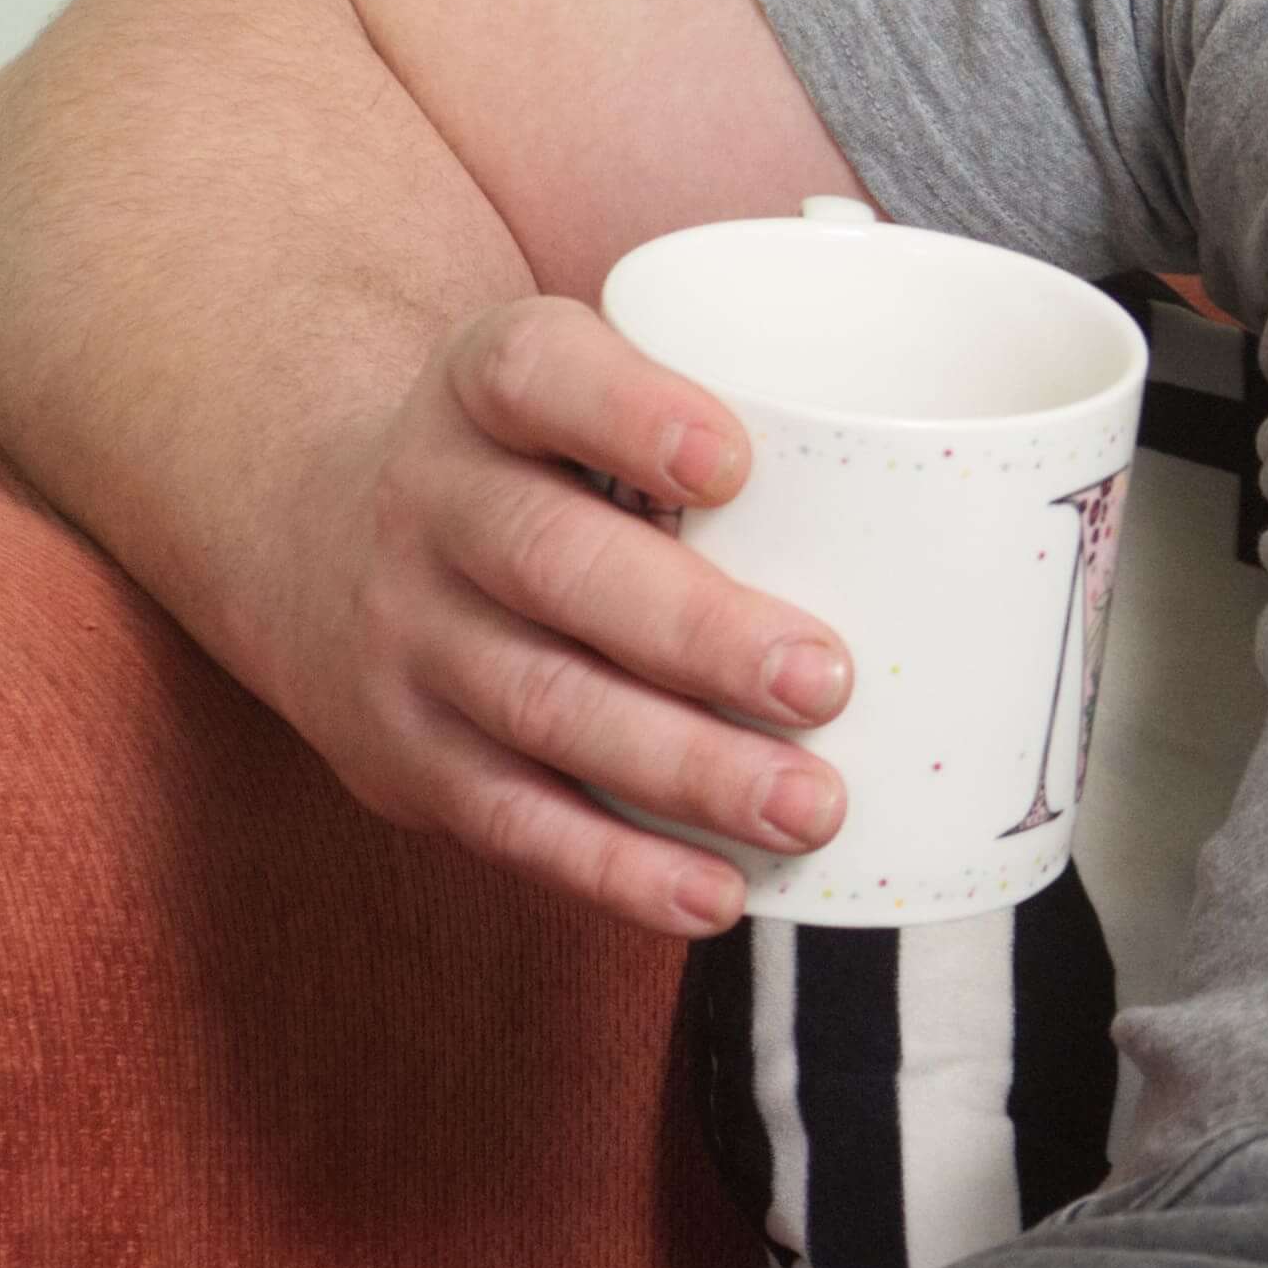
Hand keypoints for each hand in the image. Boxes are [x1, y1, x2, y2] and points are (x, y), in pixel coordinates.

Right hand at [304, 296, 849, 942]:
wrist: (310, 535)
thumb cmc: (531, 461)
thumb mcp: (575, 380)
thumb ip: (730, 377)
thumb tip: (958, 421)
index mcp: (485, 385)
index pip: (537, 373)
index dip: (628, 412)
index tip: (735, 458)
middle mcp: (427, 503)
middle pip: (551, 564)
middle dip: (695, 633)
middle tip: (827, 678)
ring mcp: (407, 637)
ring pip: (542, 706)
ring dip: (684, 769)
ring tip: (811, 808)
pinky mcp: (405, 758)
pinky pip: (512, 821)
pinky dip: (616, 869)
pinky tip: (715, 894)